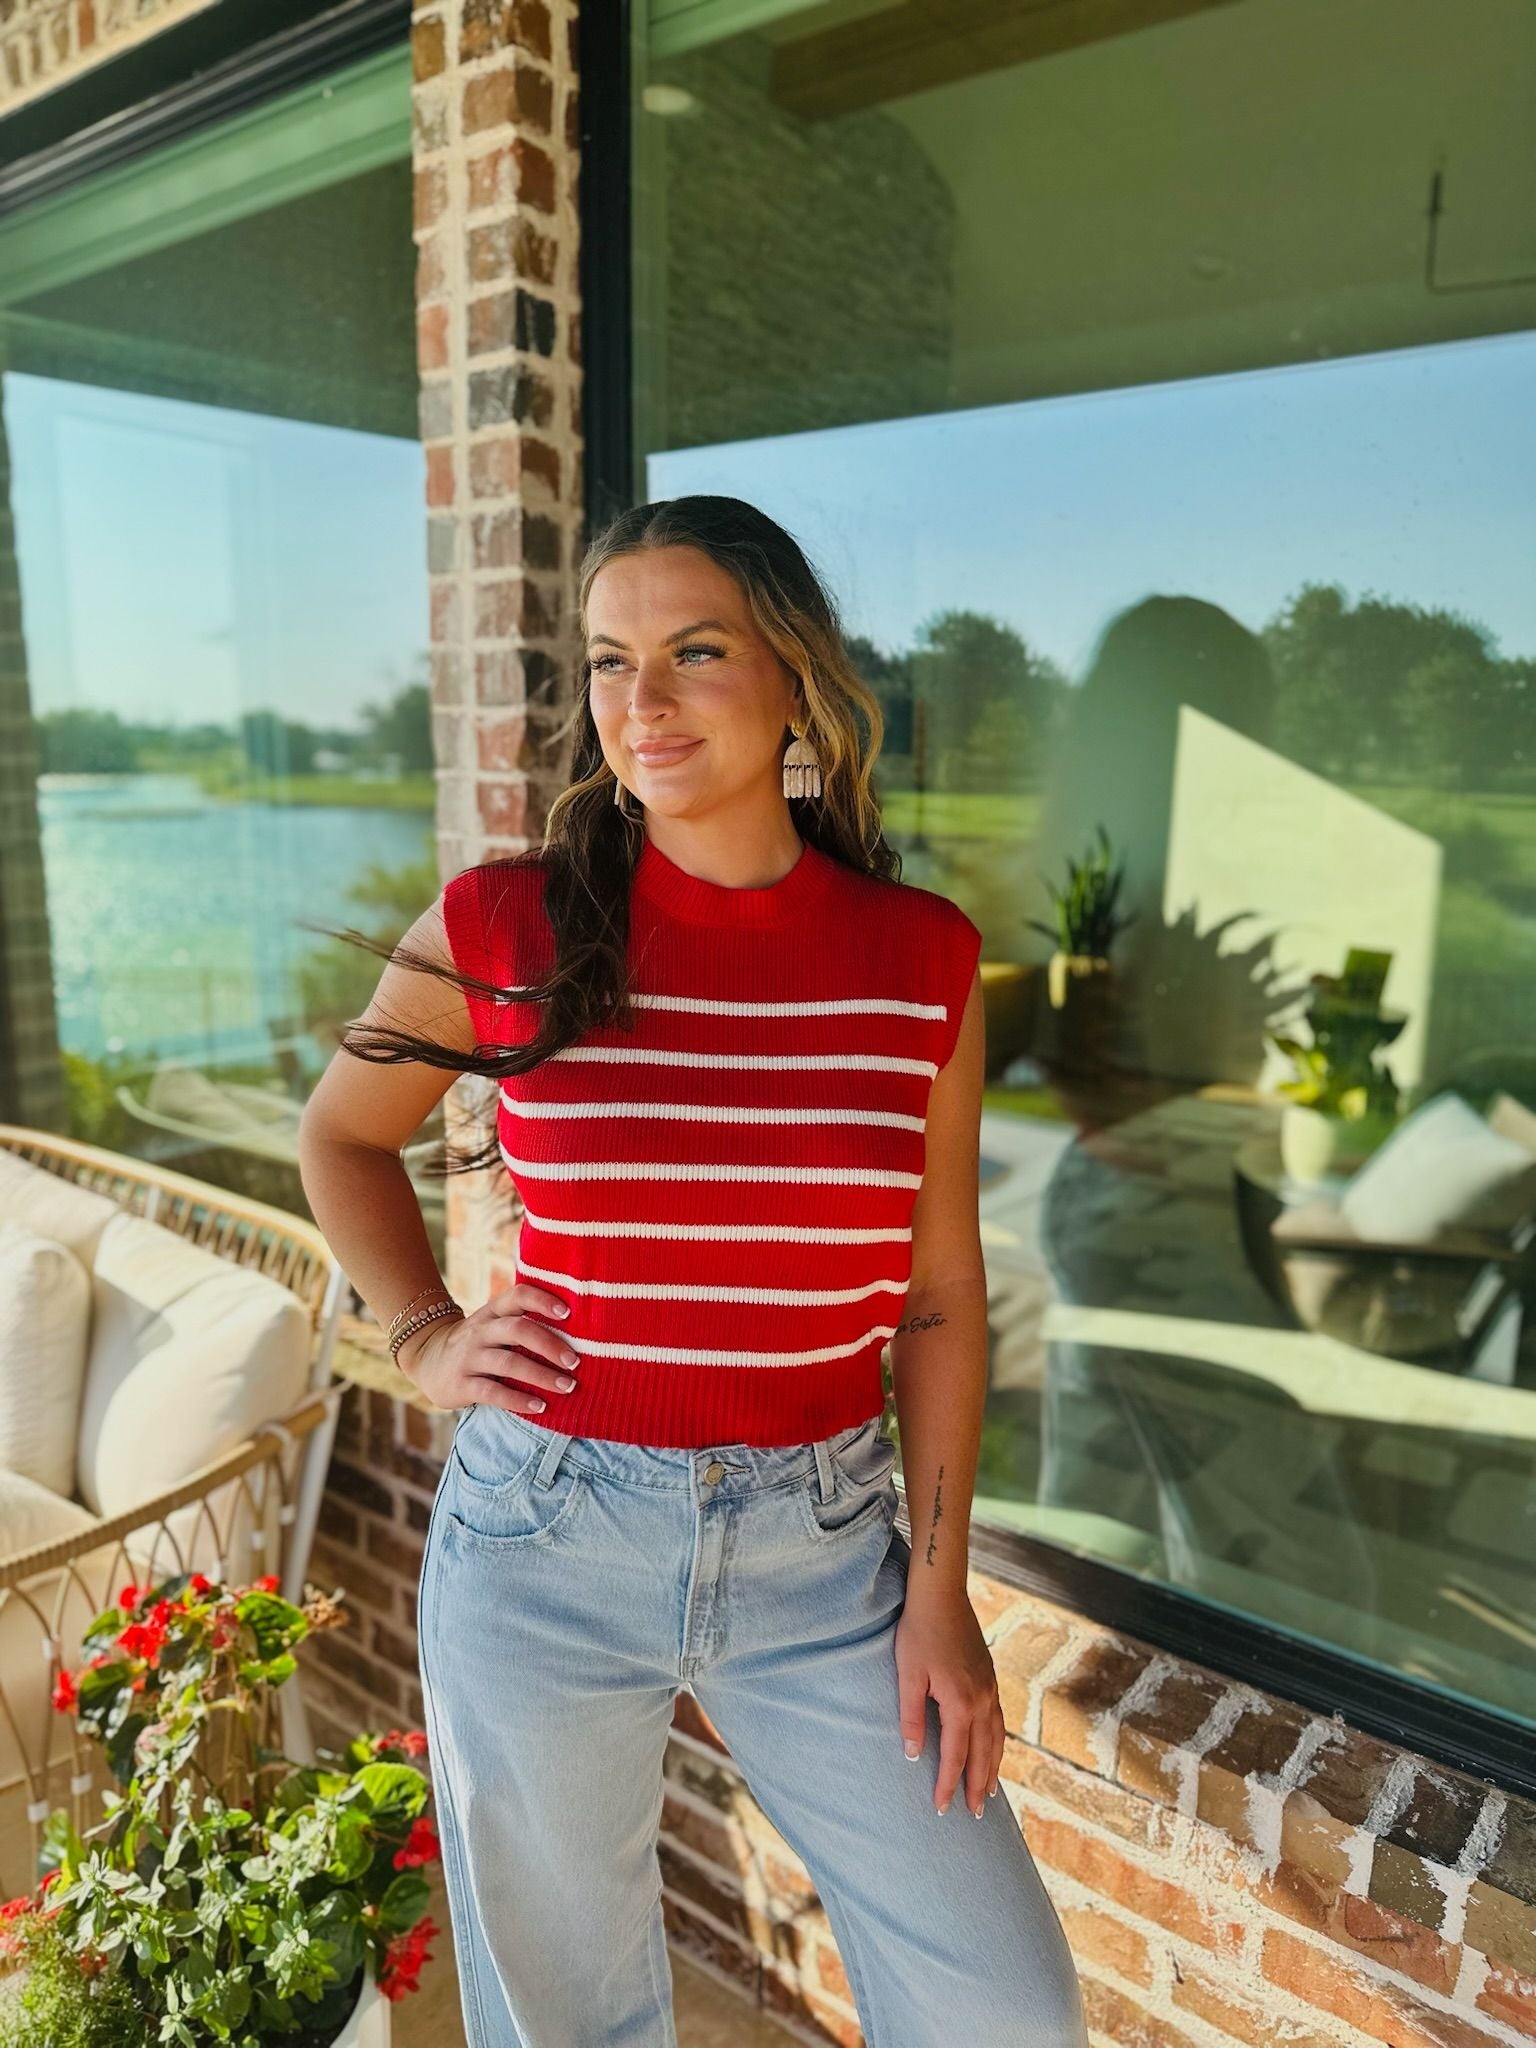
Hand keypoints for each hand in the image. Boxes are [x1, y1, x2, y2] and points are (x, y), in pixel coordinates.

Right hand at [395, 1283, 577, 1414]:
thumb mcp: (494, 1325)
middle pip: (517, 1330)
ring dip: (541, 1375)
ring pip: (508, 1363)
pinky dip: (518, 1401)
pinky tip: (540, 1407)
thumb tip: (577, 1333)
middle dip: (549, 1345)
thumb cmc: (478, 1343)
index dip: (543, 1300)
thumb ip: (523, 1323)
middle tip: (575, 1361)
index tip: (568, 1313)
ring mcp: (469, 1357)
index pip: (518, 1295)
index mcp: (493, 1312)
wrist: (427, 1360)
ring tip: (567, 1386)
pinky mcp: (461, 1384)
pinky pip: (492, 1392)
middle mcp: (480, 1331)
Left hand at [893, 1593, 1004, 1818]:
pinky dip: (997, 1744)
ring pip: (996, 1739)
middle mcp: (982, 1700)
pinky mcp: (990, 1677)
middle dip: (977, 1786)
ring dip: (992, 1768)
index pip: (954, 1756)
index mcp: (960, 1703)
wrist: (941, 1594)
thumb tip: (911, 1755)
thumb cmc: (918, 1632)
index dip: (947, 1785)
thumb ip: (910, 1717)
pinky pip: (999, 1721)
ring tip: (987, 1792)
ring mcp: (990, 1688)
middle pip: (983, 1754)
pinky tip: (992, 1749)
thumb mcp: (907, 1675)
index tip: (942, 1810)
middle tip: (975, 1815)